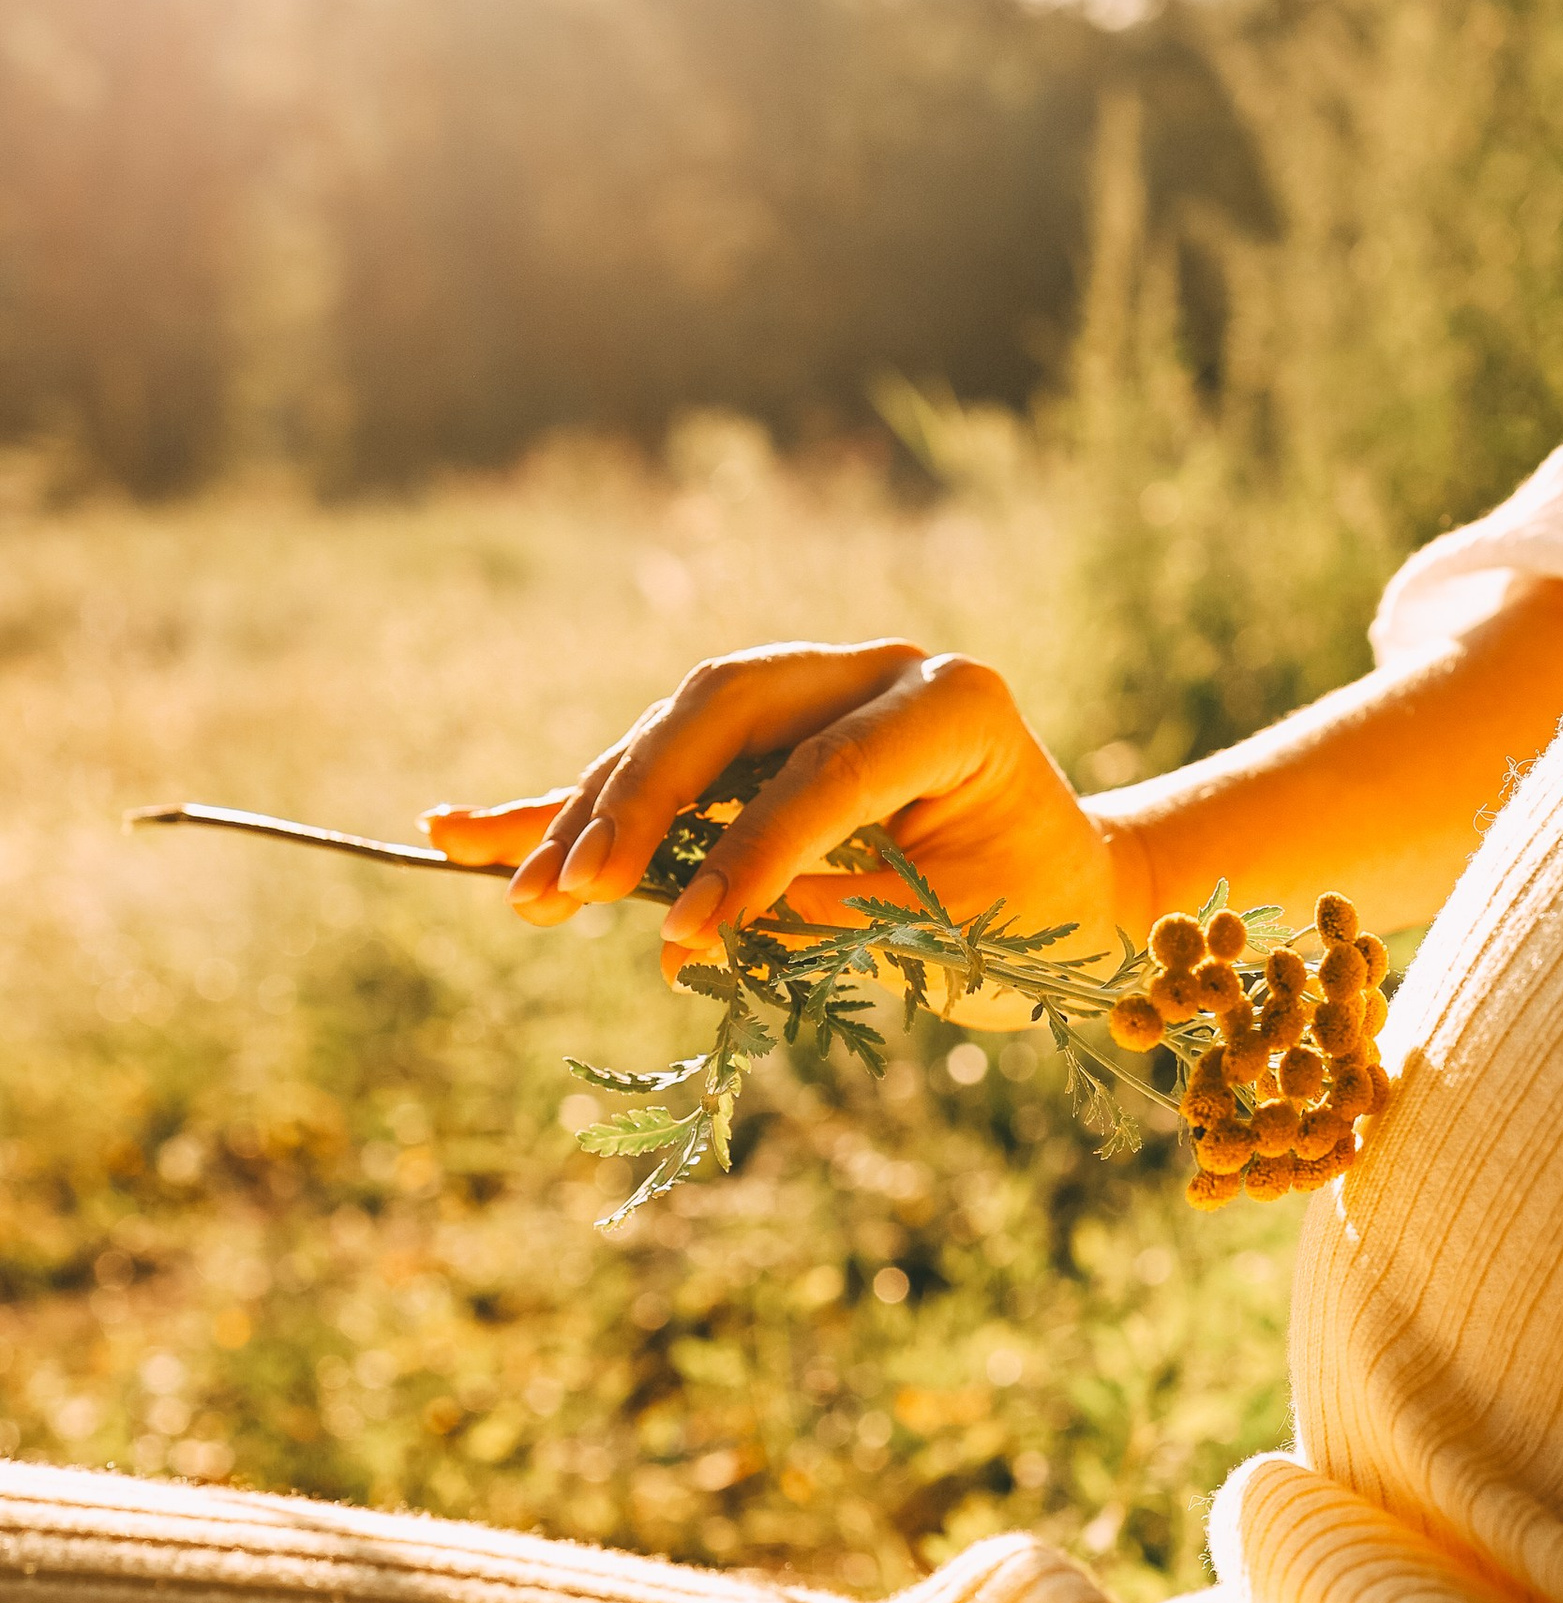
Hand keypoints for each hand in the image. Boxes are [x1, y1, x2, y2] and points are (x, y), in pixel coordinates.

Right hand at [424, 643, 1145, 994]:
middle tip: (571, 892)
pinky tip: (460, 829)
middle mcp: (872, 669)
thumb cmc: (1028, 917)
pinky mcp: (755, 738)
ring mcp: (808, 690)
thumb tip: (690, 929)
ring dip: (589, 815)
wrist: (1062, 893)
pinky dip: (571, 806)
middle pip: (724, 708)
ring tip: (514, 891)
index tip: (686, 933)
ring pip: (674, 734)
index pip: (830, 765)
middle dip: (638, 801)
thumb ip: (838, 916)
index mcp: (950, 700)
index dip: (752, 848)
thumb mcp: (960, 928)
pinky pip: (655, 767)